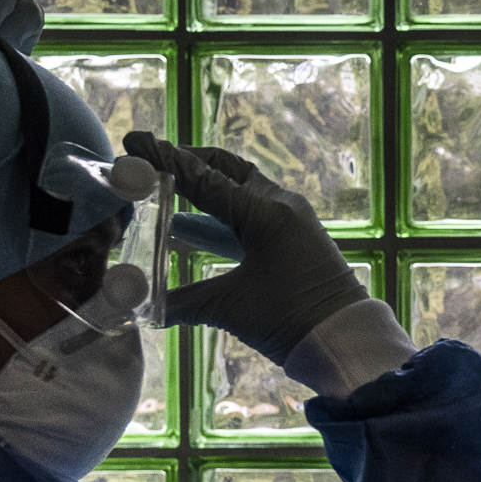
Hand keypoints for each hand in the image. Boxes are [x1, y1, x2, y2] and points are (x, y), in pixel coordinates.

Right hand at [121, 135, 364, 365]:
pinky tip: (192, 229)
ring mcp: (291, 220)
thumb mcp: (230, 306)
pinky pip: (251, 216)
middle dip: (190, 164)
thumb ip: (183, 302)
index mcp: (265, 211)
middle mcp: (280, 205)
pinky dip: (221, 218)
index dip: (165, 160)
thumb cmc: (291, 318)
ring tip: (166, 191)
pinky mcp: (295, 239)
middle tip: (153, 159)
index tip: (135, 141)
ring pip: (240, 193)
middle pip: (227, 171)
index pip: (204, 179)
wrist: (345, 340)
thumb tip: (143, 309)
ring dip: (204, 193)